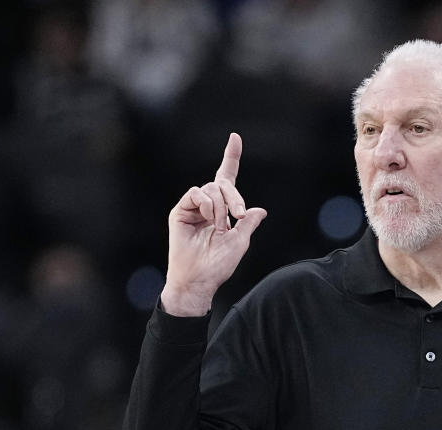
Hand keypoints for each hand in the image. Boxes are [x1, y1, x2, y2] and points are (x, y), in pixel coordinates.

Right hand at [160, 133, 267, 315]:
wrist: (199, 279)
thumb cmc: (219, 265)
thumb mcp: (241, 242)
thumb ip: (248, 223)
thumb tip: (260, 210)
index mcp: (221, 211)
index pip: (226, 179)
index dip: (231, 158)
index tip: (235, 137)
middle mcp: (206, 206)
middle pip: (223, 184)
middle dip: (235, 196)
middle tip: (239, 215)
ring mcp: (193, 207)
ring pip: (212, 189)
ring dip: (221, 206)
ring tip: (220, 225)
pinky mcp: (181, 211)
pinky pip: (197, 193)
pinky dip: (207, 204)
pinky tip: (210, 219)